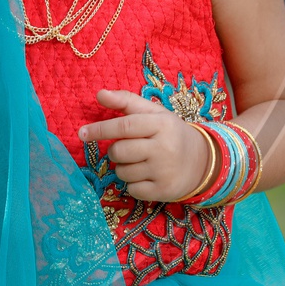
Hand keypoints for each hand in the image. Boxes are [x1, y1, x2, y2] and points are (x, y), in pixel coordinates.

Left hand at [77, 89, 211, 202]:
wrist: (202, 161)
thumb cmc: (170, 133)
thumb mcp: (153, 113)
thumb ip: (126, 101)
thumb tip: (99, 94)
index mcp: (161, 124)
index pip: (124, 126)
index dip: (100, 129)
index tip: (82, 133)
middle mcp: (164, 148)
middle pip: (119, 151)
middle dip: (115, 151)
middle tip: (127, 149)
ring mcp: (165, 171)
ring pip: (123, 172)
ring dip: (124, 168)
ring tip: (141, 162)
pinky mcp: (164, 191)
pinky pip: (132, 189)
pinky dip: (133, 184)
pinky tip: (147, 176)